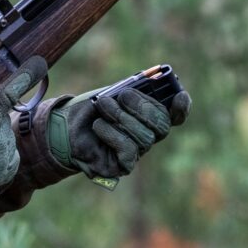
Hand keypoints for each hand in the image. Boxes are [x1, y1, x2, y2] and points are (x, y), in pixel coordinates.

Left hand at [47, 87, 189, 184]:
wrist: (65, 127)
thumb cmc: (92, 108)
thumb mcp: (113, 92)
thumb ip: (133, 89)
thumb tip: (150, 82)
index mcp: (150, 115)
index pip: (175, 115)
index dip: (182, 108)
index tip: (179, 96)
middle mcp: (149, 134)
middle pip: (162, 125)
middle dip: (143, 107)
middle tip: (123, 95)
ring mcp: (137, 151)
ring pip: (145, 138)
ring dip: (121, 117)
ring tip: (103, 105)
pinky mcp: (123, 165)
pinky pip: (129, 151)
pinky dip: (113, 134)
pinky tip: (99, 126)